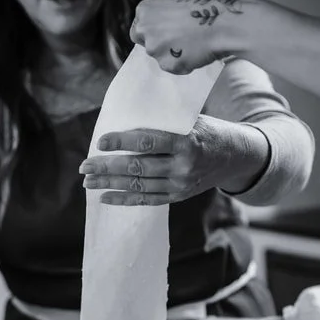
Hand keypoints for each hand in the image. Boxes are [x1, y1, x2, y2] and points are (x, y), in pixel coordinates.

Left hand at [79, 117, 268, 205]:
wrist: (235, 155)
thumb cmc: (206, 130)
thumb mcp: (190, 119)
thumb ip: (163, 122)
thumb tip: (123, 120)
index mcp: (186, 141)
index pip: (148, 141)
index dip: (122, 142)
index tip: (100, 142)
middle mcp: (183, 166)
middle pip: (138, 167)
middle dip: (107, 167)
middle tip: (84, 166)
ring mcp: (180, 184)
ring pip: (138, 186)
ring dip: (110, 184)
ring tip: (88, 181)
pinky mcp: (178, 196)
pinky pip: (146, 200)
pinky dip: (124, 199)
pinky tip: (104, 196)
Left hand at [130, 0, 253, 74]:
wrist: (223, 21)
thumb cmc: (206, 7)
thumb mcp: (176, 3)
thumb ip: (162, 18)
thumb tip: (160, 31)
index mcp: (145, 10)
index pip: (138, 30)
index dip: (151, 34)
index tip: (162, 35)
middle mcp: (145, 29)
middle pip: (146, 45)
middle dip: (160, 46)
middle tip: (179, 41)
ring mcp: (155, 49)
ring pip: (161, 58)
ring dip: (173, 55)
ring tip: (193, 43)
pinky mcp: (168, 64)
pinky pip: (174, 68)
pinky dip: (184, 64)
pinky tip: (197, 52)